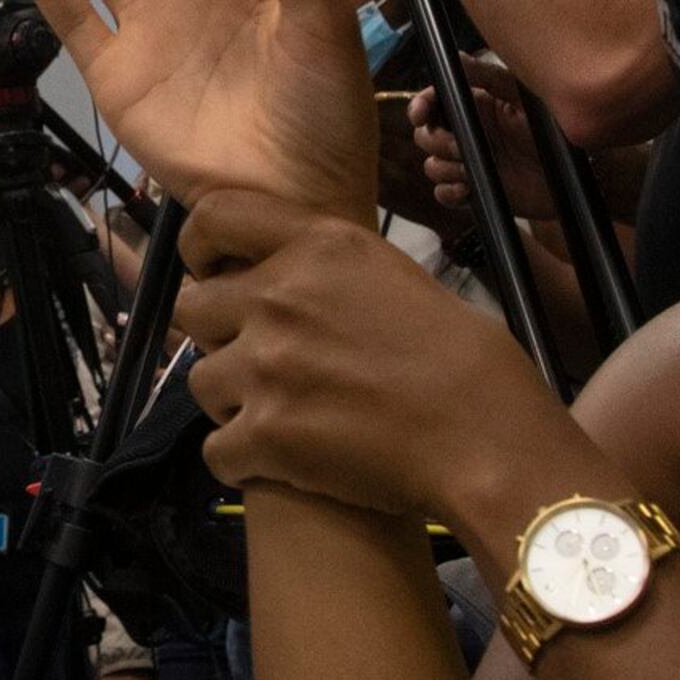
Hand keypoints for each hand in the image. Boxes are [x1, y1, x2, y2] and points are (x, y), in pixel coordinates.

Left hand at [179, 190, 573, 535]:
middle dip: (218, 336)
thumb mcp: (392, 274)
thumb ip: (324, 270)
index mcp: (317, 246)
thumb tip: (279, 278)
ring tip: (278, 415)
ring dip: (230, 401)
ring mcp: (266, 366)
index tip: (207, 271)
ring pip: (200, 382)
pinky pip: (215, 449)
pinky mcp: (265, 434)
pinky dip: (241, 460)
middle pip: (193, 309)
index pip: (215, 218)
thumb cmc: (460, 360)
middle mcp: (280, 296)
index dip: (198, 247)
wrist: (485, 437)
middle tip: (257, 361)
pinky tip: (277, 462)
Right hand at [412, 60, 554, 225]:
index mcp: (477, 106)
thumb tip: (455, 56)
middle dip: (436, 141)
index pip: (435, 103)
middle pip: (427, 135)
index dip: (421, 107)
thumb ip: (487, 76)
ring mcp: (471, 163)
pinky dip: (450, 193)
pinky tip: (468, 189)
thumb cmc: (554, 131)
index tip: (421, 115)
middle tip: (459, 148)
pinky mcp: (476, 190)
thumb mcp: (522, 96)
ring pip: (432, 165)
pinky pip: (443, 194)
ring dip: (445, 168)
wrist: (572, 178)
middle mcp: (469, 134)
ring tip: (471, 170)